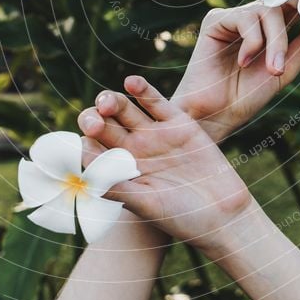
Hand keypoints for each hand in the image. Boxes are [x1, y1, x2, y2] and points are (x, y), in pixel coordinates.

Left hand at [79, 76, 251, 248]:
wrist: (222, 212)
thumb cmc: (181, 216)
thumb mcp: (146, 204)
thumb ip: (119, 188)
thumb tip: (87, 179)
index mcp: (118, 170)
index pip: (92, 151)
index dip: (82, 145)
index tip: (77, 146)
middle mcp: (132, 149)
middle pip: (104, 125)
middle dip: (94, 120)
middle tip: (93, 123)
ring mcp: (154, 133)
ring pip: (125, 110)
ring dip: (112, 102)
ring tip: (107, 102)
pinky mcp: (177, 122)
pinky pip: (155, 101)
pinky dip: (142, 90)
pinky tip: (131, 83)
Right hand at [170, 2, 299, 140]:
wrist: (216, 115)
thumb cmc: (246, 95)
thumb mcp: (285, 71)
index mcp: (272, 29)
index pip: (297, 5)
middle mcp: (254, 19)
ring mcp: (235, 17)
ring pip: (269, 10)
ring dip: (277, 41)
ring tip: (274, 69)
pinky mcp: (216, 20)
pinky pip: (246, 18)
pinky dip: (253, 43)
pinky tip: (242, 63)